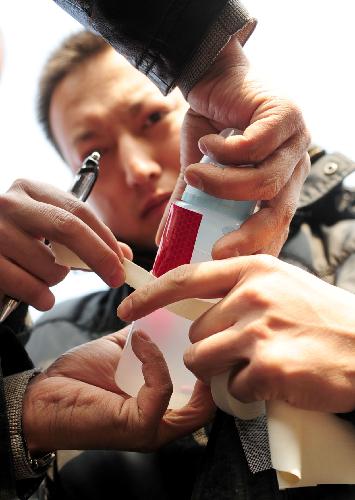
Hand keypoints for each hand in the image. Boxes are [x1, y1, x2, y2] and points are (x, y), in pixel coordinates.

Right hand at [0, 179, 131, 309]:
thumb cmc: (18, 241)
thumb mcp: (48, 228)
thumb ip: (85, 238)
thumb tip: (124, 255)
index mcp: (31, 190)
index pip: (79, 210)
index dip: (105, 238)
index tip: (123, 261)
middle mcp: (11, 204)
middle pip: (68, 228)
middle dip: (98, 256)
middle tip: (115, 278)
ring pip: (50, 265)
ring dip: (58, 280)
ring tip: (44, 276)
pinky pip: (29, 286)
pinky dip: (42, 296)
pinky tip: (41, 296)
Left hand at [23, 327, 213, 453]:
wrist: (44, 396)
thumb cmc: (79, 380)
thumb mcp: (121, 352)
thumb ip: (146, 342)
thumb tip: (160, 315)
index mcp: (162, 405)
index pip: (205, 393)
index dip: (213, 363)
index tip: (208, 330)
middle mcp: (164, 422)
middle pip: (210, 402)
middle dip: (211, 363)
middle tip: (203, 330)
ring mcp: (154, 427)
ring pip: (195, 401)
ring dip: (186, 357)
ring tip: (176, 331)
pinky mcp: (139, 425)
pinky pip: (161, 388)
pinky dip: (155, 360)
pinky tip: (141, 342)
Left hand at [118, 256, 354, 413]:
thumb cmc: (325, 318)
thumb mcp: (282, 284)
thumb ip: (242, 288)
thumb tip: (203, 303)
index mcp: (253, 269)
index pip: (185, 278)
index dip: (150, 295)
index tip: (127, 308)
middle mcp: (252, 294)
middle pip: (195, 331)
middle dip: (210, 346)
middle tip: (245, 350)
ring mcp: (258, 329)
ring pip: (202, 360)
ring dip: (223, 371)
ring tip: (258, 365)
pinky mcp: (268, 366)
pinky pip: (231, 388)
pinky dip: (246, 392)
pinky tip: (274, 381)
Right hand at [158, 37, 310, 256]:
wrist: (213, 76)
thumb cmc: (210, 126)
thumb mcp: (199, 171)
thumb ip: (189, 204)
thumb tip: (163, 242)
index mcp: (281, 185)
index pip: (279, 226)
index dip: (255, 247)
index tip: (223, 262)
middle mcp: (295, 167)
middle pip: (281, 212)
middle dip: (248, 235)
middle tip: (216, 250)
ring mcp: (295, 141)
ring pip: (266, 182)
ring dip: (222, 185)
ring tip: (194, 175)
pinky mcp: (285, 116)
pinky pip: (254, 148)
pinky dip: (223, 152)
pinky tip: (207, 144)